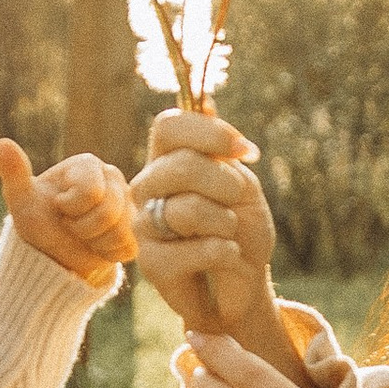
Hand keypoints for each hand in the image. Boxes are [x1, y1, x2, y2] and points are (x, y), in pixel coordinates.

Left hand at [0, 140, 133, 289]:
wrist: (52, 251)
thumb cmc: (38, 219)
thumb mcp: (22, 199)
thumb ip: (14, 172)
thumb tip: (1, 143)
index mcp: (88, 165)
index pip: (90, 192)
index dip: (71, 208)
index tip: (59, 207)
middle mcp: (114, 179)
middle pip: (109, 213)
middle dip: (83, 228)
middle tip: (70, 225)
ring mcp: (128, 204)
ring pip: (121, 232)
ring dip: (94, 242)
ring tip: (83, 235)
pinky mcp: (135, 229)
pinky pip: (128, 248)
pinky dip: (107, 253)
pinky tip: (96, 245)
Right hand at [127, 110, 298, 368]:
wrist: (242, 284)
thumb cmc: (239, 231)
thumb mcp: (241, 185)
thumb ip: (222, 152)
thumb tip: (207, 102)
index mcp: (166, 162)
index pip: (169, 126)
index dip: (209, 132)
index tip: (244, 151)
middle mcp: (147, 188)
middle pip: (182, 165)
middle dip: (226, 184)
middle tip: (237, 201)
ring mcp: (144, 225)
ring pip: (189, 209)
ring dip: (226, 223)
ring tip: (227, 234)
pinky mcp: (151, 263)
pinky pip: (198, 248)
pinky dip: (226, 252)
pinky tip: (225, 258)